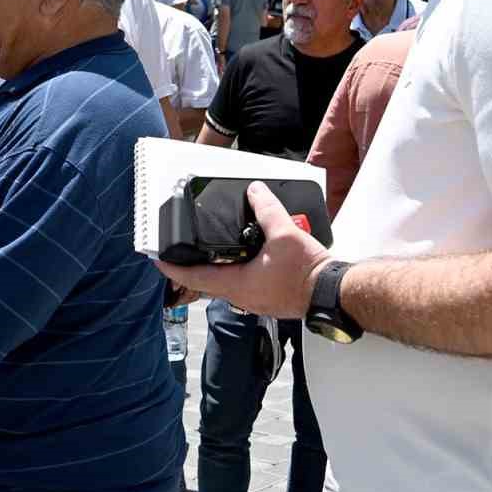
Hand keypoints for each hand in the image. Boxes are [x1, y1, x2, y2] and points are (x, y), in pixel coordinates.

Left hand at [154, 182, 332, 318]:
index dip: (173, 267)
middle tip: (182, 250)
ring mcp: (255, 300)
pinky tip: (244, 255)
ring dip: (215, 268)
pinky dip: (236, 270)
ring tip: (210, 249)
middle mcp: (241, 296)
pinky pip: (243, 284)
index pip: (195, 277)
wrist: (333, 293)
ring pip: (225, 284)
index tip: (157, 259)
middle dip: (192, 266)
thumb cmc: (308, 272)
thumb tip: (255, 191)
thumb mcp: (285, 233)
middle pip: (207, 282)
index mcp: (237, 284)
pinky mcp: (268, 298)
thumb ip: (266, 209)